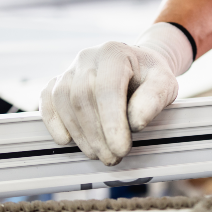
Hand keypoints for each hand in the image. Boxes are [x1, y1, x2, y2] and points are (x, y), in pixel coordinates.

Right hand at [40, 24, 191, 165]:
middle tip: (112, 158)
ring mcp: (69, 69)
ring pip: (63, 101)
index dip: (112, 123)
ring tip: (98, 154)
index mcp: (114, 53)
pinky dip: (53, 122)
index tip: (121, 149)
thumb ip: (154, 99)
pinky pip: (47, 100)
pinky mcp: (57, 82)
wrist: (136, 65)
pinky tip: (66, 141)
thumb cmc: (150, 77)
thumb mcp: (164, 83)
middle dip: (96, 134)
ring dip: (79, 134)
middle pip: (82, 98)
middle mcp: (87, 57)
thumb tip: (135, 122)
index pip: (107, 89)